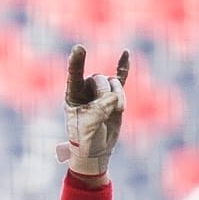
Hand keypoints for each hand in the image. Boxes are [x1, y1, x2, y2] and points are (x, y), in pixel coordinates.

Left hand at [55, 44, 128, 176]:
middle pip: (99, 79)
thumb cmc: (87, 137)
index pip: (74, 74)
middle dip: (104, 95)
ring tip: (111, 114)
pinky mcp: (114, 96)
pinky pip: (120, 78)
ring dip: (116, 99)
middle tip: (100, 114)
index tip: (79, 48)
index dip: (77, 62)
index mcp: (72, 94)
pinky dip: (123, 67)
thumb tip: (116, 96)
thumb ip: (103, 105)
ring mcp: (100, 91)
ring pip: (113, 83)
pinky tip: (125, 53)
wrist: (96, 150)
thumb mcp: (91, 122)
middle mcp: (85, 89)